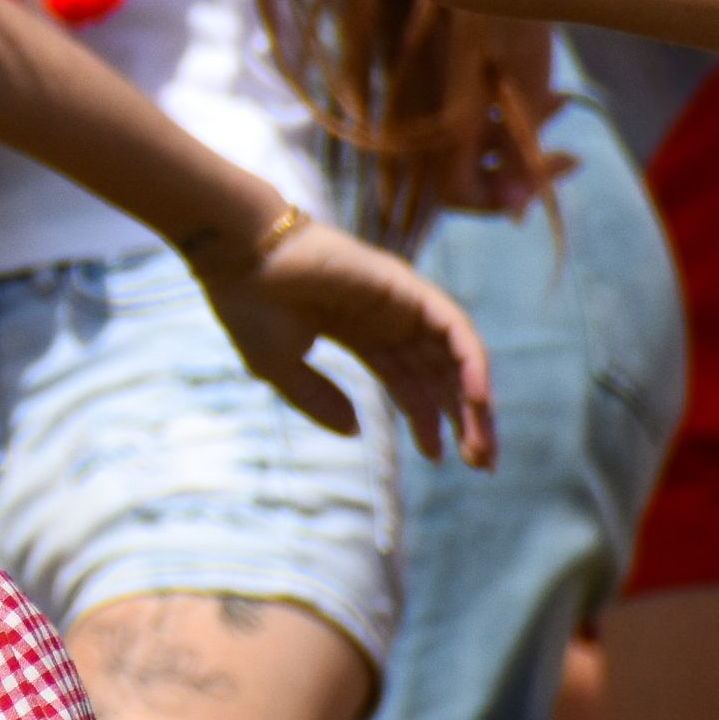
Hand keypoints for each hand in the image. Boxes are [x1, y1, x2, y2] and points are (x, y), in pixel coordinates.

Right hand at [198, 217, 497, 468]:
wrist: (236, 257)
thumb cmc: (248, 305)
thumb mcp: (279, 369)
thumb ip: (318, 400)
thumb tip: (356, 430)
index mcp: (361, 334)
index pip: (408, 381)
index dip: (426, 420)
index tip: (438, 457)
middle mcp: (388, 318)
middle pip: (438, 373)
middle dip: (461, 418)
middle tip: (480, 463)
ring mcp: (400, 301)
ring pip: (454, 355)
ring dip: (475, 400)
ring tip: (481, 446)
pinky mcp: (406, 286)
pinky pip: (454, 327)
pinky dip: (473, 362)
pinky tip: (480, 401)